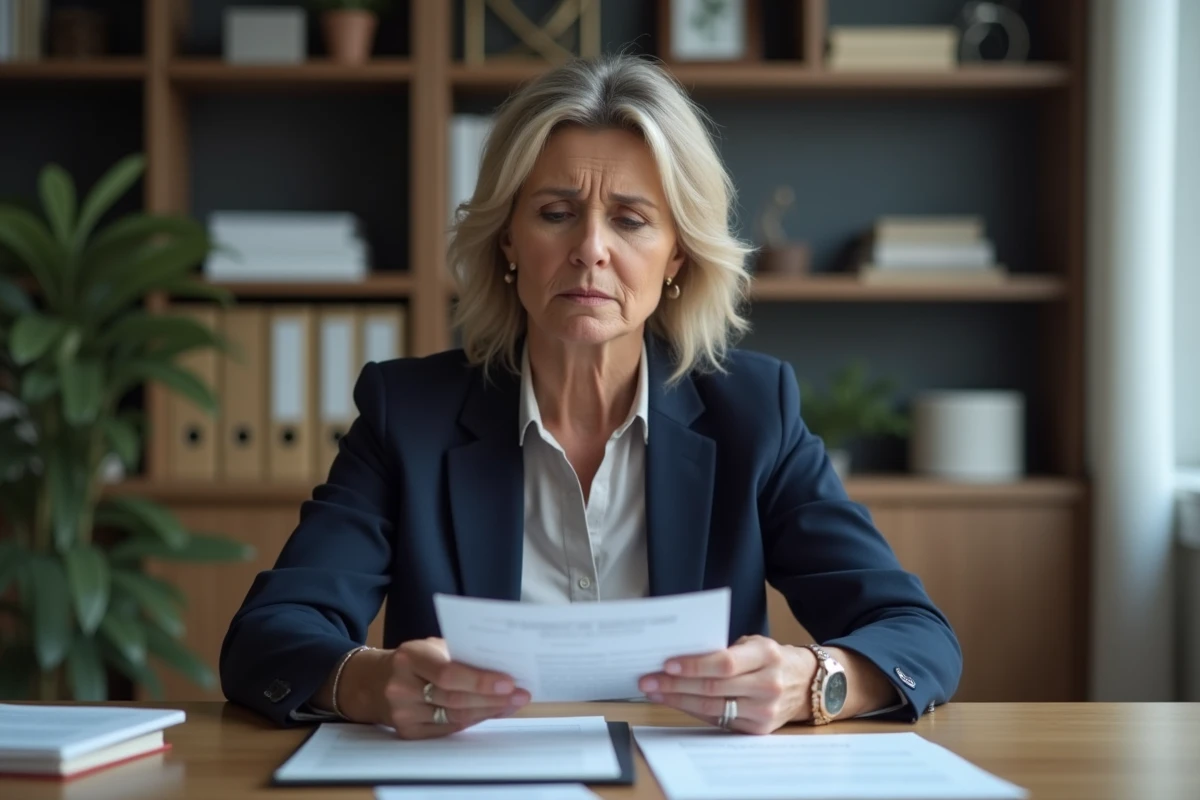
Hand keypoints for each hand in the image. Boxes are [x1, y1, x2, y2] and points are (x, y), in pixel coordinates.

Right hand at [358, 638, 530, 738]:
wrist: (373, 682)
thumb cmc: (413, 660)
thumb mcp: (430, 647)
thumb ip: (460, 654)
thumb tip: (502, 666)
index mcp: (410, 656)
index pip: (448, 673)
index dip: (480, 679)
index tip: (508, 681)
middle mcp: (402, 686)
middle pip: (455, 698)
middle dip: (493, 698)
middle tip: (520, 694)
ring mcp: (403, 712)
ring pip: (455, 716)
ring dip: (488, 711)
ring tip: (512, 703)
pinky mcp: (407, 731)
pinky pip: (448, 729)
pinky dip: (473, 720)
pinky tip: (491, 712)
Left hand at [638, 635, 814, 734]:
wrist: (806, 684)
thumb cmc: (771, 658)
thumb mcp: (755, 644)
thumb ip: (724, 649)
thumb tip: (680, 655)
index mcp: (766, 655)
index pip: (725, 663)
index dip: (694, 665)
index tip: (667, 664)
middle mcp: (768, 684)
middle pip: (713, 687)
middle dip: (675, 685)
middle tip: (648, 681)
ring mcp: (765, 710)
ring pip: (712, 707)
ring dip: (678, 700)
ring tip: (654, 692)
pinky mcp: (758, 729)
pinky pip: (718, 720)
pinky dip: (693, 711)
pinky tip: (675, 702)